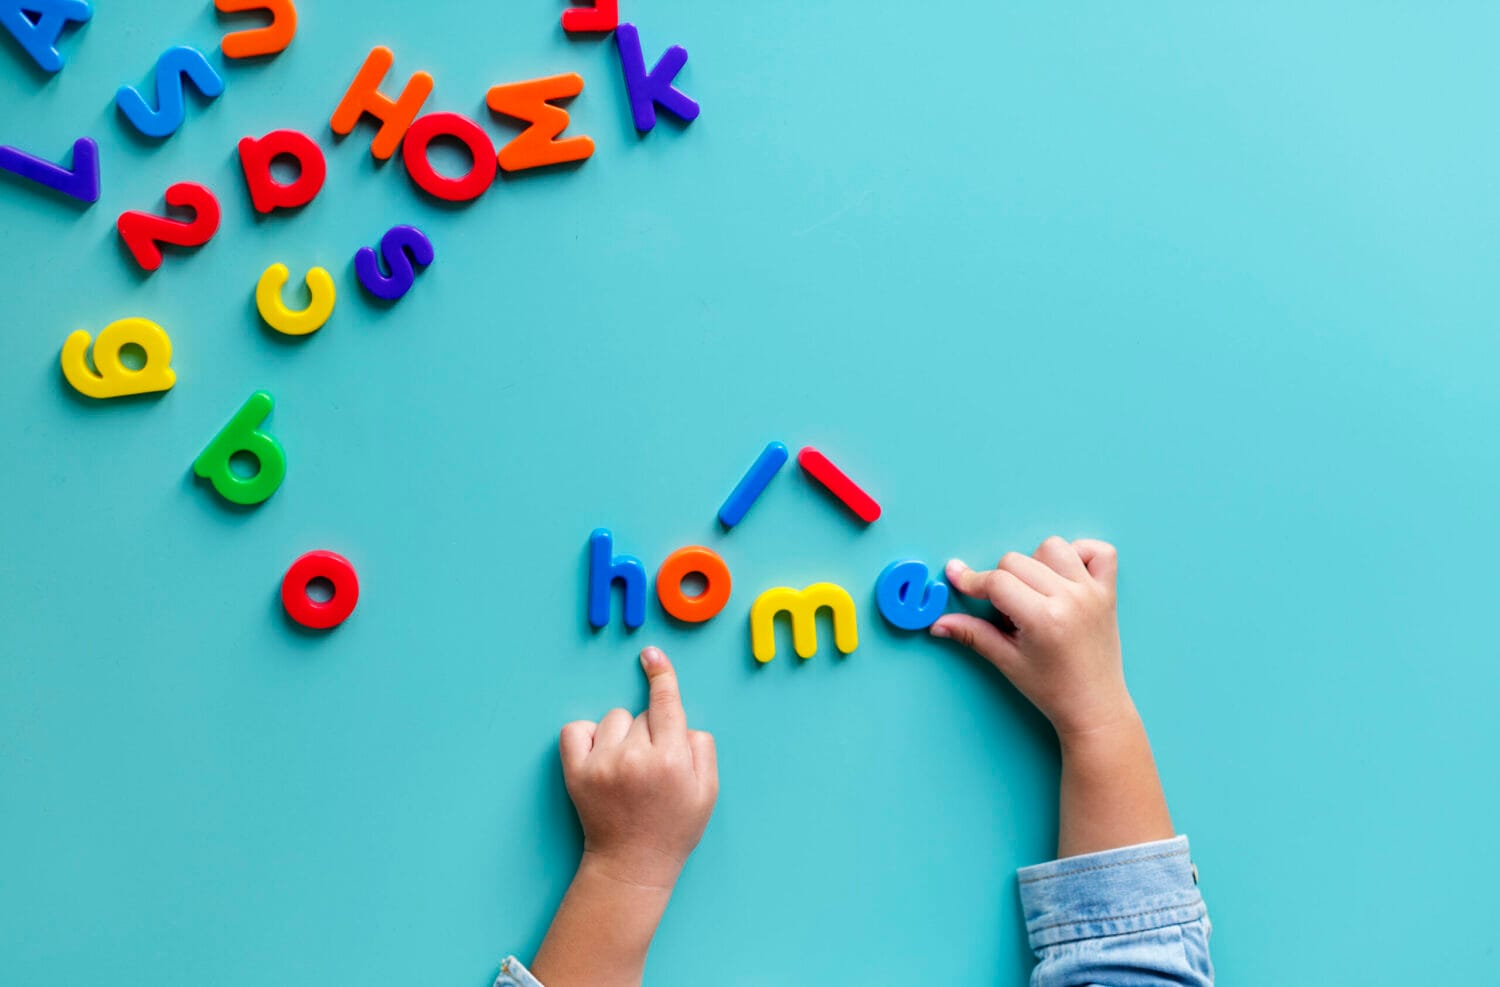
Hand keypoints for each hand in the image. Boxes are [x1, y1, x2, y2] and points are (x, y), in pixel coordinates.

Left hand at [558, 647, 718, 890]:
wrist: (632, 865)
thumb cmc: (673, 828)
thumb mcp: (708, 791)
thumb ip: (701, 748)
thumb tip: (679, 720)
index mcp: (669, 760)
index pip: (666, 703)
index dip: (661, 675)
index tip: (651, 655)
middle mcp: (634, 757)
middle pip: (644, 714)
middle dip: (653, 731)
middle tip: (654, 766)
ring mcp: (602, 764)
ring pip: (615, 719)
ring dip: (623, 734)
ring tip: (628, 767)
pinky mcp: (576, 773)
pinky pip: (576, 729)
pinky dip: (588, 735)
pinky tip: (600, 755)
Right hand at [931, 537, 1133, 740]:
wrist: (1094, 706)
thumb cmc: (1051, 688)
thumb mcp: (1006, 661)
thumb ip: (972, 634)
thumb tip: (938, 623)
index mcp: (1043, 618)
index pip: (997, 581)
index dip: (972, 580)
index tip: (958, 578)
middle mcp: (1070, 599)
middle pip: (1017, 560)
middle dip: (1002, 581)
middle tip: (1009, 613)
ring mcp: (1092, 592)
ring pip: (1052, 547)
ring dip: (1036, 563)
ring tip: (1035, 592)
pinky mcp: (1108, 592)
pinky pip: (1099, 550)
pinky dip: (1081, 554)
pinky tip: (1065, 576)